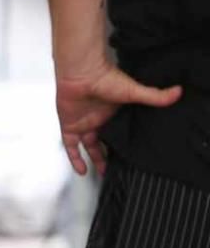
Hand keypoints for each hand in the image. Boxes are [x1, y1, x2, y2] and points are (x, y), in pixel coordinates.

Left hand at [56, 59, 181, 175]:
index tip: (131, 158)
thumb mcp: (134, 91)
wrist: (83, 73)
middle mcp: (97, 119)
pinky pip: (70, 146)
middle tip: (117, 170)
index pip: (118, 133)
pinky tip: (81, 170)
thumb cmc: (105, 78)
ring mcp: (83, 123)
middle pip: (103, 142)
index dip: (123, 145)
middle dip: (109, 156)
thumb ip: (154, 96)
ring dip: (94, 160)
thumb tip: (177, 93)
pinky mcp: (69, 125)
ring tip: (103, 174)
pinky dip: (75, 158)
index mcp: (112, 113)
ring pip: (88, 146)